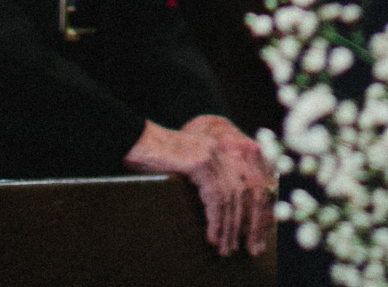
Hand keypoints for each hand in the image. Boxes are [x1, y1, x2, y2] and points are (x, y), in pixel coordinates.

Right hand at [125, 114, 273, 256]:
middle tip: (237, 247)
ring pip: (230, 198)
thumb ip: (206, 178)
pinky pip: (215, 197)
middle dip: (242, 223)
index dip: (251, 209)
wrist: (135, 141)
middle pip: (244, 191)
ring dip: (228, 227)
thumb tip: (220, 210)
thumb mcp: (188, 166)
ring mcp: (212, 154)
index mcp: (222, 149)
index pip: (248, 182)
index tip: (248, 233)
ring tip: (223, 248)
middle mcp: (222, 149)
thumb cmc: (156, 157)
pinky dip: (216, 220)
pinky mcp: (200, 163)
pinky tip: (213, 236)